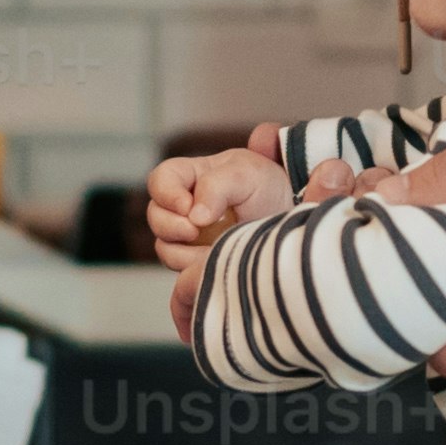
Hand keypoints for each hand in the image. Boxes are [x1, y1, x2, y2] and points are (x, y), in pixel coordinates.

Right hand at [141, 144, 295, 267]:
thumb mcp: (248, 174)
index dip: (167, 194)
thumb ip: (217, 186)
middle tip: (196, 232)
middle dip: (172, 227)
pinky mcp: (196, 260)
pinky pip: (181, 269)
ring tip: (215, 247)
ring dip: (184, 252)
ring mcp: (189, 235)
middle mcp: (184, 205)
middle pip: (156, 216)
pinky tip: (217, 261)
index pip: (160, 180)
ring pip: (164, 247)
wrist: (290, 221)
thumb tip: (193, 216)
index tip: (189, 209)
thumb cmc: (268, 189)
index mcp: (192, 176)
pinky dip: (196, 268)